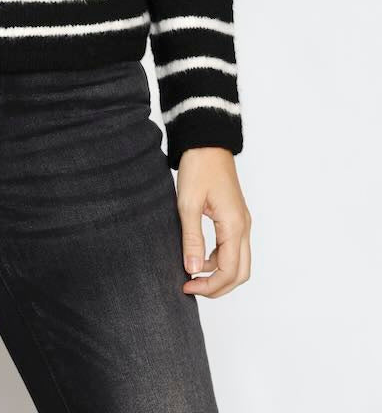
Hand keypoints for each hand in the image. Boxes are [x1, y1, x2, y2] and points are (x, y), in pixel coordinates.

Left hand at [176, 147, 251, 297]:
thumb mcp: (188, 205)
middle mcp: (243, 227)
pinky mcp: (235, 217)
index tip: (186, 286)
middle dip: (217, 286)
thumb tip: (192, 270)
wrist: (207, 143)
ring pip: (238, 262)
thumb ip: (192, 239)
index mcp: (234, 226)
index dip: (209, 286)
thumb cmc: (198, 168)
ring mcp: (242, 222)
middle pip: (240, 273)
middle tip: (191, 287)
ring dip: (218, 273)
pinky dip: (218, 259)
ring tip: (191, 272)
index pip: (229, 271)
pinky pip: (233, 248)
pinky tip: (199, 256)